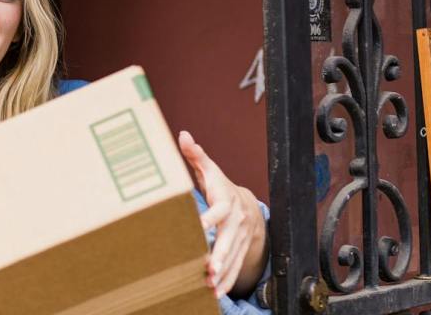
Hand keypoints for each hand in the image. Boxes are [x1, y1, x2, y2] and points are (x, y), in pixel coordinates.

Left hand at [178, 131, 267, 297]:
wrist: (247, 204)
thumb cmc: (221, 186)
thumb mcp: (210, 170)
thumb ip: (195, 155)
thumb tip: (183, 135)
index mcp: (226, 201)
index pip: (218, 210)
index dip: (208, 218)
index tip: (197, 227)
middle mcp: (236, 222)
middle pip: (229, 240)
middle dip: (220, 255)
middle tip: (209, 269)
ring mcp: (241, 238)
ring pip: (234, 258)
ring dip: (224, 274)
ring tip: (210, 288)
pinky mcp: (241, 251)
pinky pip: (238, 268)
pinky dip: (228, 281)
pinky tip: (215, 294)